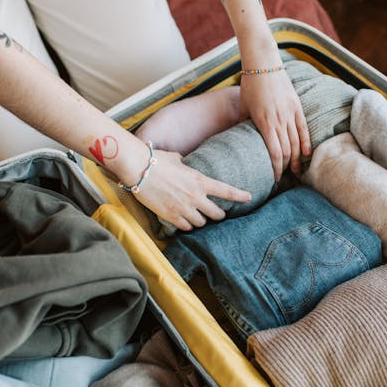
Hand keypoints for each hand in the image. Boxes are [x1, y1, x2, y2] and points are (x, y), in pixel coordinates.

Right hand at [134, 149, 251, 230]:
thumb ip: (185, 165)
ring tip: (197, 217)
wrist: (138, 169)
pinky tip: (184, 221)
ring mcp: (183, 208)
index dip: (239, 195)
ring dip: (201, 221)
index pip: (226, 191)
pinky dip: (187, 225)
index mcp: (200, 180)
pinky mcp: (170, 216)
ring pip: (201, 223)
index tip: (249, 197)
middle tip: (217, 214)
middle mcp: (195, 196)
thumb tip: (184, 162)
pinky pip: (186, 227)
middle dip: (219, 215)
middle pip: (216, 214)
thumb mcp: (177, 159)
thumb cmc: (156, 160)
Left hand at [239, 71, 310, 179]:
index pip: (274, 153)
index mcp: (264, 122)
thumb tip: (242, 138)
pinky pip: (303, 128)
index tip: (275, 178)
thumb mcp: (243, 106)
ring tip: (296, 171)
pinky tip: (306, 154)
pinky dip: (306, 142)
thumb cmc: (250, 84)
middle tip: (284, 177)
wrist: (264, 63)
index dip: (276, 168)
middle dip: (286, 167)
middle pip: (287, 151)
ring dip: (296, 159)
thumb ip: (244, 123)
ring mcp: (289, 113)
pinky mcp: (297, 106)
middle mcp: (279, 120)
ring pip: (296, 142)